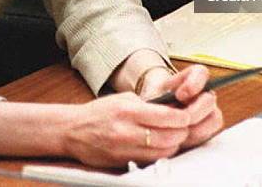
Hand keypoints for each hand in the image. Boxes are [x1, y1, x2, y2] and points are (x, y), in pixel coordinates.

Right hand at [64, 92, 189, 166]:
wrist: (74, 130)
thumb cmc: (99, 112)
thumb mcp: (123, 99)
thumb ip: (147, 104)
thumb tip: (172, 106)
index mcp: (129, 111)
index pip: (166, 117)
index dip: (182, 117)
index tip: (188, 115)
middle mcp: (127, 131)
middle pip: (168, 137)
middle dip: (181, 132)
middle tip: (185, 126)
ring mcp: (125, 149)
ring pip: (162, 152)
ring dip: (173, 145)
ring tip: (175, 136)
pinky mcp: (123, 163)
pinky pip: (150, 160)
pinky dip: (161, 154)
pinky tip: (162, 146)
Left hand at [141, 65, 223, 149]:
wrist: (157, 114)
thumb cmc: (156, 100)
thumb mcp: (153, 94)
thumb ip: (161, 96)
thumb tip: (168, 108)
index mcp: (193, 77)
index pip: (201, 72)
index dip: (194, 83)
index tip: (180, 95)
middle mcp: (205, 93)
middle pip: (210, 99)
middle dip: (195, 111)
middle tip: (182, 119)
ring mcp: (210, 111)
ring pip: (214, 118)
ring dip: (197, 127)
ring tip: (180, 132)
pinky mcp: (210, 129)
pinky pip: (210, 134)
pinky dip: (197, 138)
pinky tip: (183, 140)